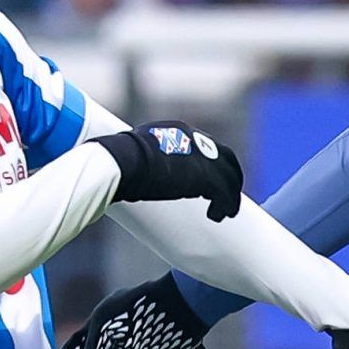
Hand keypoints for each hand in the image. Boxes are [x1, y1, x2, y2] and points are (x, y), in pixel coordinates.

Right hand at [94, 120, 244, 218]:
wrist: (122, 162)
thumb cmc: (119, 161)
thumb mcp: (138, 154)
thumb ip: (148, 160)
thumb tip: (137, 174)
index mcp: (180, 131)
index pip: (207, 146)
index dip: (212, 164)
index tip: (210, 179)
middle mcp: (197, 140)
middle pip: (225, 157)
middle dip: (229, 176)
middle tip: (228, 195)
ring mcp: (204, 157)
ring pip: (228, 177)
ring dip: (229, 196)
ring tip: (226, 212)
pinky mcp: (206, 176)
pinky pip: (224, 193)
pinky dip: (224, 205)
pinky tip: (217, 216)